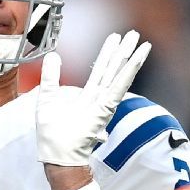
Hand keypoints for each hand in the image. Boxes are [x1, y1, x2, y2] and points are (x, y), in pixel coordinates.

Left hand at [36, 30, 150, 166]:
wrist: (57, 155)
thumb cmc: (52, 136)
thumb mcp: (47, 99)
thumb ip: (51, 77)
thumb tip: (53, 56)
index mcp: (86, 97)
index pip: (100, 70)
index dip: (107, 53)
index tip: (114, 38)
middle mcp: (99, 99)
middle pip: (113, 69)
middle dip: (123, 50)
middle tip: (134, 34)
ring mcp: (104, 103)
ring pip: (119, 75)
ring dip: (131, 57)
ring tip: (142, 42)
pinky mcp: (106, 108)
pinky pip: (119, 87)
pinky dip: (128, 72)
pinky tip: (136, 59)